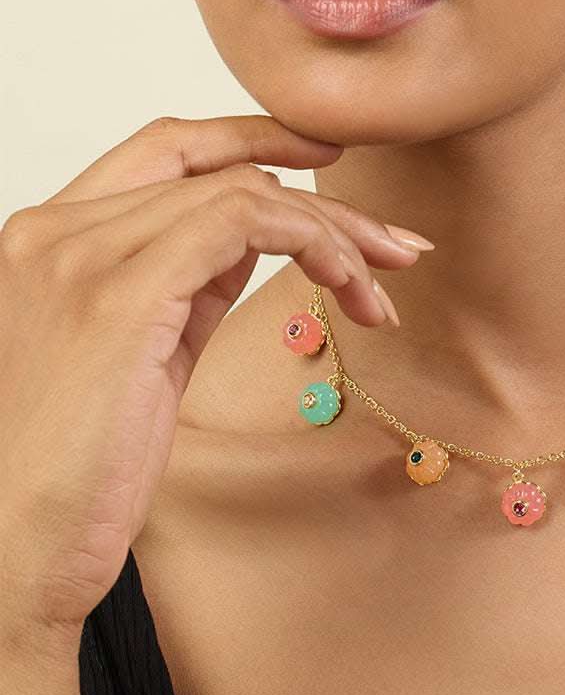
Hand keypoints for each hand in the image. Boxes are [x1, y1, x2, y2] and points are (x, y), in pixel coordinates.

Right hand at [0, 115, 427, 652]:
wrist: (13, 555)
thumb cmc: (76, 466)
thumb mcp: (144, 349)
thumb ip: (186, 281)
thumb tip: (253, 237)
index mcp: (55, 236)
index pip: (168, 148)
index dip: (254, 138)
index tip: (328, 157)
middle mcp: (57, 230)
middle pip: (221, 170)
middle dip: (325, 203)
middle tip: (396, 245)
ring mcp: (81, 254)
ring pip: (245, 192)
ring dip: (334, 236)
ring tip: (382, 289)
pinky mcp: (119, 294)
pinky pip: (243, 222)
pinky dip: (312, 243)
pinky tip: (348, 285)